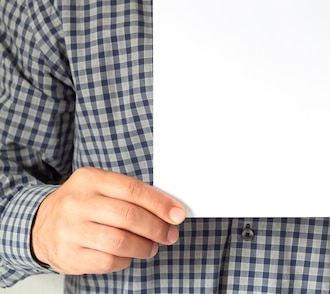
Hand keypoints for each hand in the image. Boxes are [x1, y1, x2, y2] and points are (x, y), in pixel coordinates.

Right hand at [31, 167, 185, 274]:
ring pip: (120, 241)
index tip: (177, 214)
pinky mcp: (69, 255)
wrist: (40, 226)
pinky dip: (126, 260)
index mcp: (89, 179)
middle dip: (157, 228)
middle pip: (129, 216)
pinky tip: (128, 255)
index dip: (160, 203)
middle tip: (169, 234)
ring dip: (144, 246)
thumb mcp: (100, 188)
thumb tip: (170, 210)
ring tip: (151, 247)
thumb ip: (131, 195)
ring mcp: (70, 230)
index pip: (133, 190)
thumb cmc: (82, 206)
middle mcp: (77, 202)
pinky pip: (108, 261)